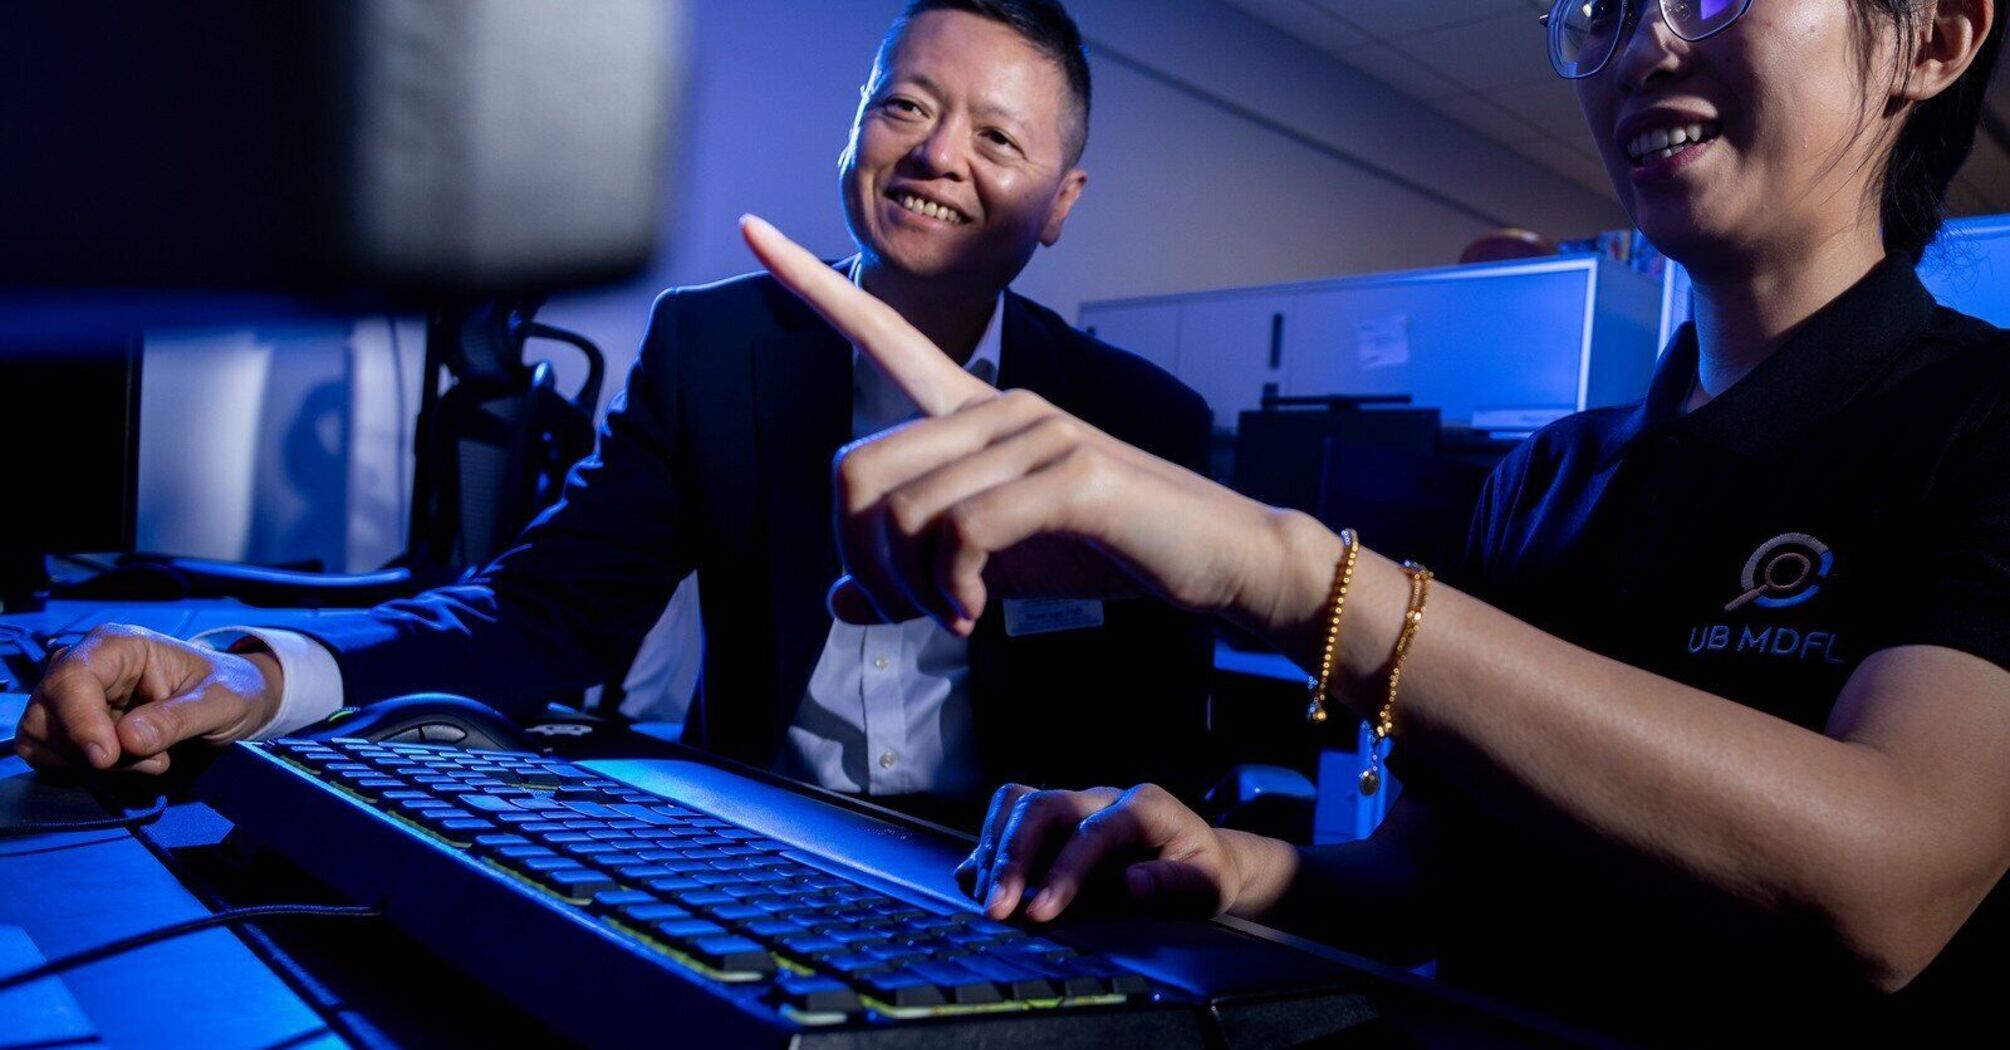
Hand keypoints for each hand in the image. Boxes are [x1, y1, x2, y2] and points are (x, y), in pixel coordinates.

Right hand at [14, 624, 281, 774]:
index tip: (107, 758)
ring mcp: (74, 696)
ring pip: (44, 737)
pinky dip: (87, 769)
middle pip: (46, 713)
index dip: (81, 722)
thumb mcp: (221, 701)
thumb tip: (126, 739)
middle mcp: (85, 665)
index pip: (71, 679)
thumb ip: (177, 719)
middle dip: (89, 748)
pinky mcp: (73, 725)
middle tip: (151, 760)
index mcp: (117, 646)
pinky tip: (135, 763)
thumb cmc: (230, 688)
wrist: (234, 699)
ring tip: (152, 760)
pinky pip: (54, 755)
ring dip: (91, 763)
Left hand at [740, 214, 1299, 633]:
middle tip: (905, 609)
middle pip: (857, 468)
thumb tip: (844, 602)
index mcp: (975, 411)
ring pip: (904, 510)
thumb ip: (917, 576)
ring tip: (951, 618)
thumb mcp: (993, 568)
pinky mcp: (1070, 474)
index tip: (752, 227)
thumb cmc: (1106, 549)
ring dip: (911, 589)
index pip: (881, 333)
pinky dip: (951, 590)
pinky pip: (961, 532)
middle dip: (862, 561)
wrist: (1214, 560)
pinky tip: (973, 615)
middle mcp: (999, 404)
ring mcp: (1037, 433)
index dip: (811, 283)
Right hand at [954, 782, 1243, 922]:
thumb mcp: (1207, 884)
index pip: (1093, 831)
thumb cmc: (1204, 873)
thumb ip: (1173, 884)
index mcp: (1145, 807)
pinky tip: (976, 881)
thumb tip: (1132, 885)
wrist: (1200, 858)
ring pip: (1018, 803)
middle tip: (996, 908)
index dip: (1063, 871)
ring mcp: (1075, 804)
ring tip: (985, 899)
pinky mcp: (1054, 821)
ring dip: (994, 849)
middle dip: (1013, 857)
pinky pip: (1009, 816)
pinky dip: (988, 847)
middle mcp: (1103, 797)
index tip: (1041, 913)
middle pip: (1044, 806)